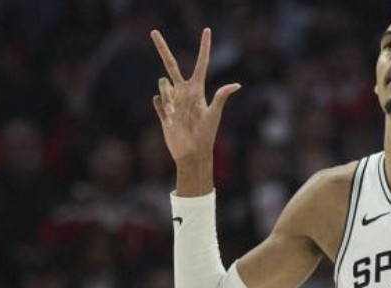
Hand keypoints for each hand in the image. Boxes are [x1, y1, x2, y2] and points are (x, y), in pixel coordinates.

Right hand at [150, 28, 239, 163]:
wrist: (192, 153)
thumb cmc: (206, 136)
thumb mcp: (214, 115)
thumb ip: (221, 97)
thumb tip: (237, 85)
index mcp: (198, 90)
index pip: (201, 64)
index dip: (204, 47)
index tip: (207, 30)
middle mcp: (184, 92)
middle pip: (171, 65)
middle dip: (162, 48)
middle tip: (153, 32)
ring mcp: (172, 100)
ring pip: (162, 84)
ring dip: (167, 96)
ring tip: (176, 114)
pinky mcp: (162, 111)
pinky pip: (157, 100)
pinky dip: (161, 106)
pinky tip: (169, 118)